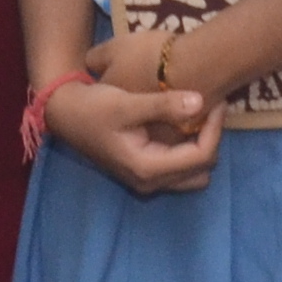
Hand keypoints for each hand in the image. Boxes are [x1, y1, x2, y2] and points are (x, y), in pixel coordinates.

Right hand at [45, 22, 224, 195]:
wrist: (65, 115)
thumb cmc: (92, 108)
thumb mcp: (126, 103)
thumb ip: (163, 105)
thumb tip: (201, 102)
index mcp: (148, 168)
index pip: (201, 156)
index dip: (215, 128)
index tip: (216, 100)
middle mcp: (151, 181)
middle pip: (203, 169)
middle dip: (212, 139)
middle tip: (211, 108)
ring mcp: (148, 179)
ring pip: (194, 172)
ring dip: (202, 146)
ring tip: (199, 115)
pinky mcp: (146, 171)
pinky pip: (181, 166)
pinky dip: (189, 147)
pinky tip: (184, 122)